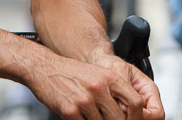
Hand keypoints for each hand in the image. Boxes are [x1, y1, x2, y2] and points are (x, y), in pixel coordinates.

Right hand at [27, 52, 155, 119]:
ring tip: (89, 114)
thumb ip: (114, 91)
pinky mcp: (70, 110)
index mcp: (109, 78)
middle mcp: (98, 88)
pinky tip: (79, 116)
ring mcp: (84, 100)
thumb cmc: (71, 72)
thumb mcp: (98, 74)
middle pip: (119, 118)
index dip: (137, 116)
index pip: (135, 102)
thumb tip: (128, 111)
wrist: (44, 67)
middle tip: (107, 118)